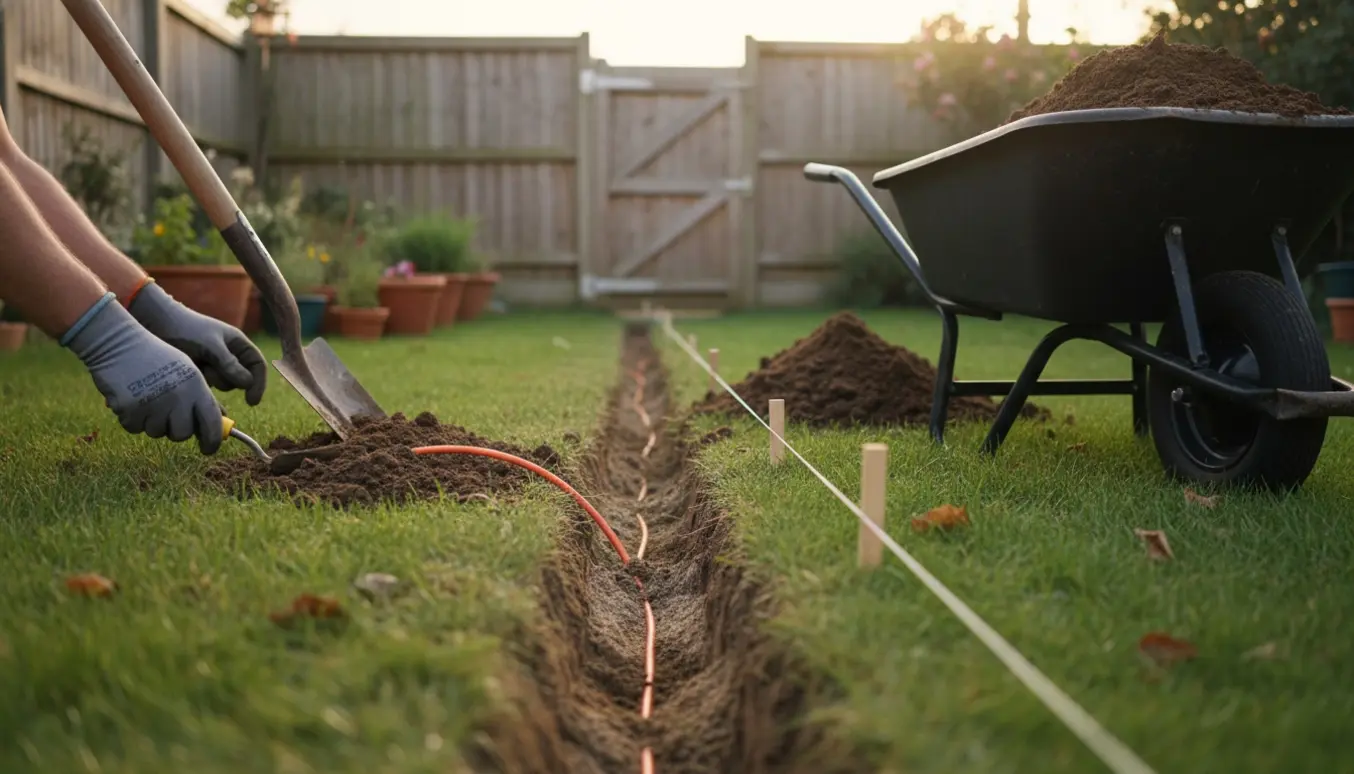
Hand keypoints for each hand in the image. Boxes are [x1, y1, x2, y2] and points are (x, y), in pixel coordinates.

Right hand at [64, 295, 224, 453]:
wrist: (119, 344)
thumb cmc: (156, 358)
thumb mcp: (187, 372)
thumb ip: (203, 400)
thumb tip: (219, 429)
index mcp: (196, 387)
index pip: (212, 424)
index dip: (212, 442)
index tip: (208, 449)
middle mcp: (178, 398)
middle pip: (182, 434)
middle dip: (175, 429)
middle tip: (166, 413)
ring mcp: (154, 405)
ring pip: (158, 433)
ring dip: (152, 422)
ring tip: (147, 398)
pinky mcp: (130, 411)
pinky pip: (135, 429)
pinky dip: (133, 419)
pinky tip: (132, 398)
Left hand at [129, 281, 266, 404]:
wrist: (154, 324)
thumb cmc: (185, 329)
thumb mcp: (210, 345)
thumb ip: (229, 364)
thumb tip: (247, 383)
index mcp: (237, 343)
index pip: (257, 365)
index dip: (258, 383)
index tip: (251, 401)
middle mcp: (228, 355)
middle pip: (241, 379)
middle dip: (229, 380)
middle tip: (210, 371)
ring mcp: (213, 365)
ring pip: (223, 385)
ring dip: (213, 382)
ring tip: (195, 368)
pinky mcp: (198, 373)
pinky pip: (209, 390)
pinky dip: (208, 398)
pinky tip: (208, 408)